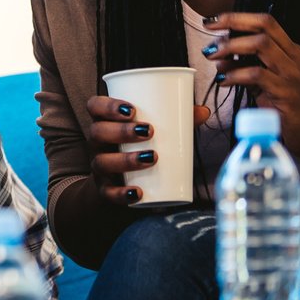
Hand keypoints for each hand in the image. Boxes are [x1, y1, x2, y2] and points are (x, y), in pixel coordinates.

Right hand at [83, 95, 212, 204]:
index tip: (132, 109)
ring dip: (126, 159)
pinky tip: (138, 192)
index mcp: (103, 121)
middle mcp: (96, 143)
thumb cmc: (136, 145)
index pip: (94, 106)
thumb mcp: (151, 130)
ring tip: (152, 157)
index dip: (108, 105)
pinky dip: (122, 193)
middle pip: (97, 132)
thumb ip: (175, 119)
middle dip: (122, 131)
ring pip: (102, 161)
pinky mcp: (105, 188)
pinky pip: (108, 192)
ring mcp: (99, 166)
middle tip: (150, 131)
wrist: (117, 179)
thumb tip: (204, 112)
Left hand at [204, 12, 299, 159]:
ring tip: (213, 57)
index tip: (213, 21)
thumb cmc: (294, 108)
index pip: (265, 22)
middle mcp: (293, 58)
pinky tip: (224, 80)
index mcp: (290, 52)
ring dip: (231, 47)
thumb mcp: (267, 84)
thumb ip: (245, 70)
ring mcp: (293, 74)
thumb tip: (220, 60)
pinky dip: (235, 75)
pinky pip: (257, 75)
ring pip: (260, 45)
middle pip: (263, 27)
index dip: (237, 18)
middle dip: (232, 25)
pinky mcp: (288, 93)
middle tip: (210, 39)